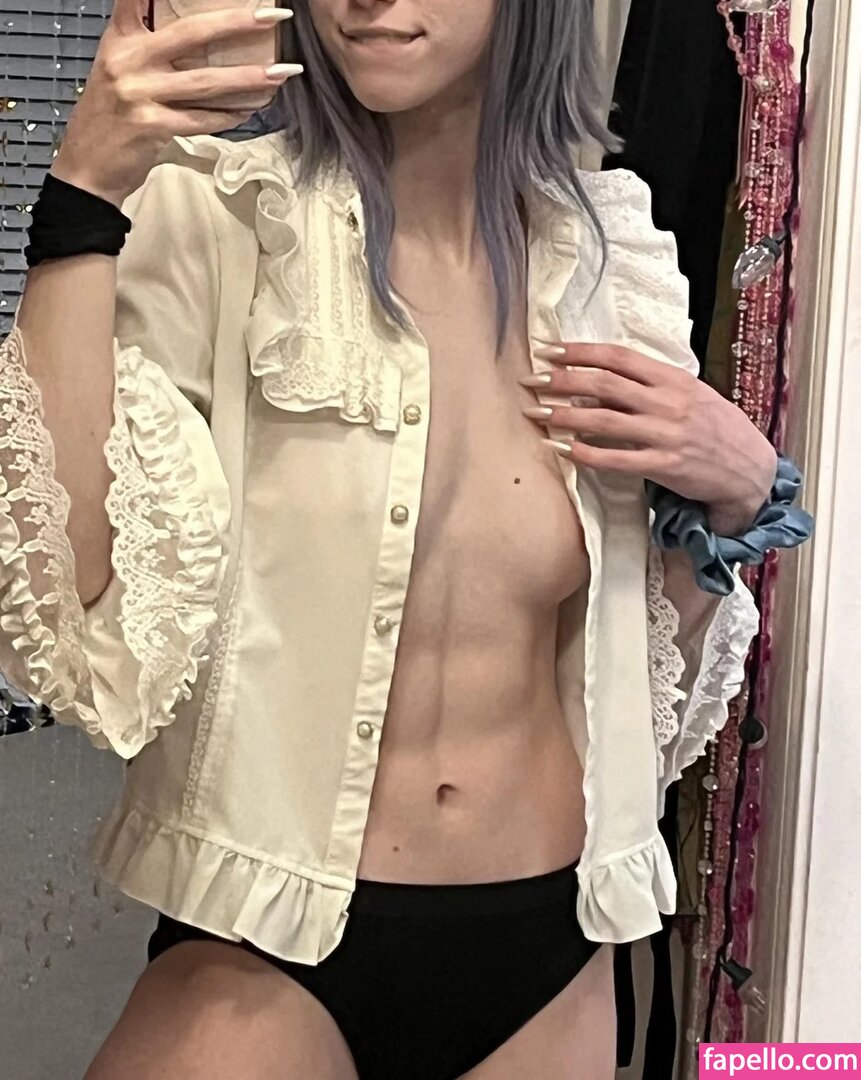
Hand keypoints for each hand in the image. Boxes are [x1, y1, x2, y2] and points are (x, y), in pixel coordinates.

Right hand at [50, 0, 300, 206]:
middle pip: (191, 34)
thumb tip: (204, 40)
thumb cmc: (111, 119)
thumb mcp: (119, 70)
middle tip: (273, 17)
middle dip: (237, 23)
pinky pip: (201, 120)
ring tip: (280, 74)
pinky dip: (228, 117)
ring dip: (248, 79)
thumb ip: (150, 51)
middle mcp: (128, 61)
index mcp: (120, 40)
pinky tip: (251, 111)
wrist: (87, 169)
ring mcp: (139, 94)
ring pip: (205, 82)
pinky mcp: (152, 127)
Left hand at [520, 342, 778, 534]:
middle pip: (604, 385)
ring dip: (565, 415)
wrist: (750, 471)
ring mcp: (666, 435)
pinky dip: (586, 454)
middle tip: (531, 381)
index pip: (619, 357)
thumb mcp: (690, 397)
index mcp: (674, 379)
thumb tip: (601, 384)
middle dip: (562, 381)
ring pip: (604, 420)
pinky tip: (562, 449)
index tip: (549, 350)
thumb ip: (651, 388)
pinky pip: (616, 459)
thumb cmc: (717, 430)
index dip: (580, 352)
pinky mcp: (665, 466)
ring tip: (536, 414)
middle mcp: (668, 402)